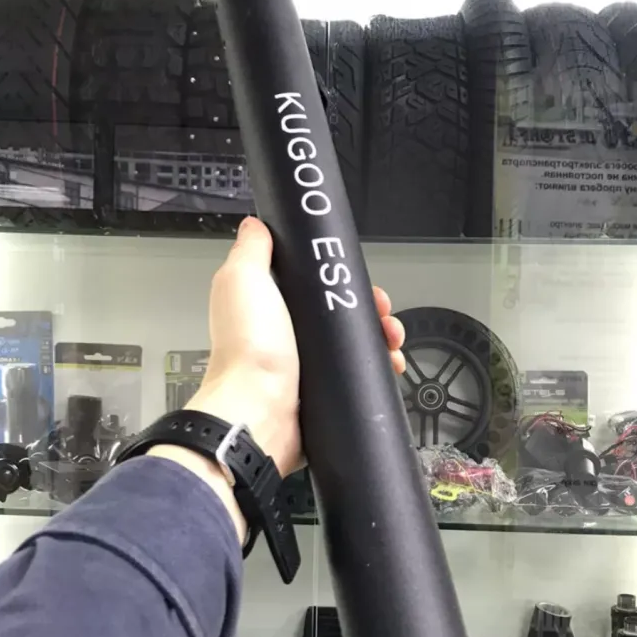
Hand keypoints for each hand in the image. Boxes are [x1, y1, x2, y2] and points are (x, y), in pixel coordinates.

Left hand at [150, 217, 404, 543]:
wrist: (259, 411)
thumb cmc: (250, 344)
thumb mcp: (243, 280)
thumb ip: (250, 250)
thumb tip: (256, 225)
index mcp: (268, 305)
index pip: (313, 283)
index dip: (340, 277)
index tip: (362, 280)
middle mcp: (285, 334)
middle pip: (339, 313)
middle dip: (370, 310)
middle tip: (386, 317)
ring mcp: (304, 365)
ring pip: (353, 344)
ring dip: (381, 339)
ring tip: (394, 343)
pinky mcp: (320, 393)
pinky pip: (356, 376)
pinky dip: (378, 369)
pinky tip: (392, 367)